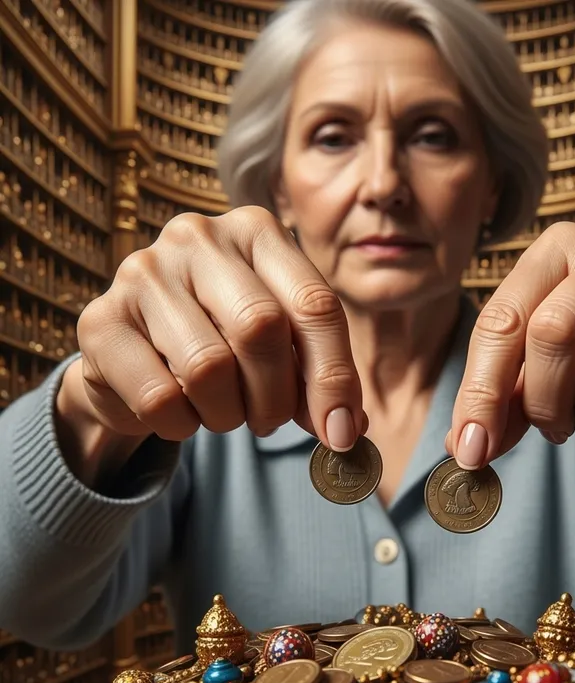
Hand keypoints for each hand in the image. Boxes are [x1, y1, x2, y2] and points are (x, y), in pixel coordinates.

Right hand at [72, 207, 363, 447]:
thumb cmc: (226, 343)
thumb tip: (347, 430)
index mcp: (256, 231)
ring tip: (223, 410)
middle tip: (269, 422)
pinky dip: (181, 424)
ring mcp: (142, 272)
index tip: (342, 433)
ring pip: (208, 368)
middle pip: (260, 329)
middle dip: (276, 397)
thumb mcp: (283, 348)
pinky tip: (181, 412)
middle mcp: (197, 237)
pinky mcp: (100, 320)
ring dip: (227, 415)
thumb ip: (318, 379)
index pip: (315, 305)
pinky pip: (158, 398)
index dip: (334, 377)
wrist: (138, 354)